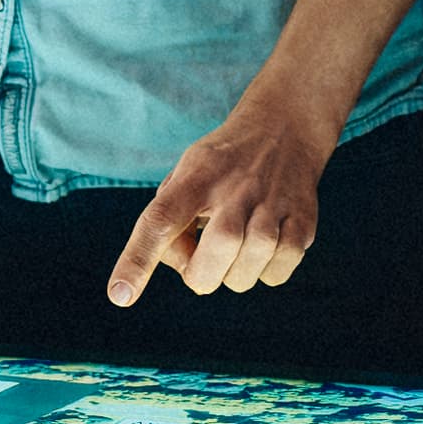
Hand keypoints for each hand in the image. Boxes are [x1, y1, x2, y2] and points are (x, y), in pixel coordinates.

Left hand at [109, 89, 334, 305]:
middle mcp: (235, 189)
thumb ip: (171, 222)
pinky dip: (264, 273)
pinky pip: (275, 276)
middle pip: (213, 254)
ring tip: (237, 244)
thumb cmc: (221, 166)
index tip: (120, 295)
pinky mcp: (303, 222)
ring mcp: (273, 206)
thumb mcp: (185, 175)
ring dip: (233, 274)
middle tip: (204, 259)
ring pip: (244, 274)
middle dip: (200, 275)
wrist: (284, 128)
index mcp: (196, 177)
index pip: (160, 220)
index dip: (137, 260)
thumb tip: (184, 268)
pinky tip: (264, 245)